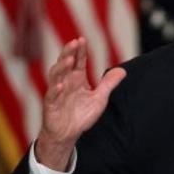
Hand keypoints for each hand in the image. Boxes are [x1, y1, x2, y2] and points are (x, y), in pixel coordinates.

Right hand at [36, 38, 125, 170]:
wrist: (68, 133)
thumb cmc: (81, 114)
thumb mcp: (99, 98)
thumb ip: (109, 84)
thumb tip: (123, 70)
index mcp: (76, 79)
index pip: (78, 61)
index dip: (80, 51)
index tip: (82, 39)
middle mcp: (65, 82)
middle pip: (65, 64)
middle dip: (68, 53)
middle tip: (74, 42)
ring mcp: (57, 93)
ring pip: (55, 76)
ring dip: (61, 68)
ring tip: (69, 60)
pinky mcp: (51, 106)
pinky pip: (52, 96)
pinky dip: (55, 90)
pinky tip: (60, 85)